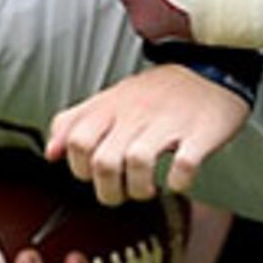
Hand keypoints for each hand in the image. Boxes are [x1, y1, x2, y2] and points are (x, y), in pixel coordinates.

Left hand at [52, 64, 252, 204]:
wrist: (212, 69)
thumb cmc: (159, 93)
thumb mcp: (110, 99)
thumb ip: (75, 122)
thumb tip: (50, 152)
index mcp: (112, 106)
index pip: (77, 141)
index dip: (80, 168)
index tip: (94, 176)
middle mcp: (136, 113)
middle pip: (104, 161)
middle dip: (108, 190)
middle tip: (121, 193)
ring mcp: (168, 123)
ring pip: (138, 162)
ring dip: (139, 188)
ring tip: (147, 189)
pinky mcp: (200, 133)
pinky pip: (184, 164)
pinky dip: (178, 182)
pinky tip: (177, 182)